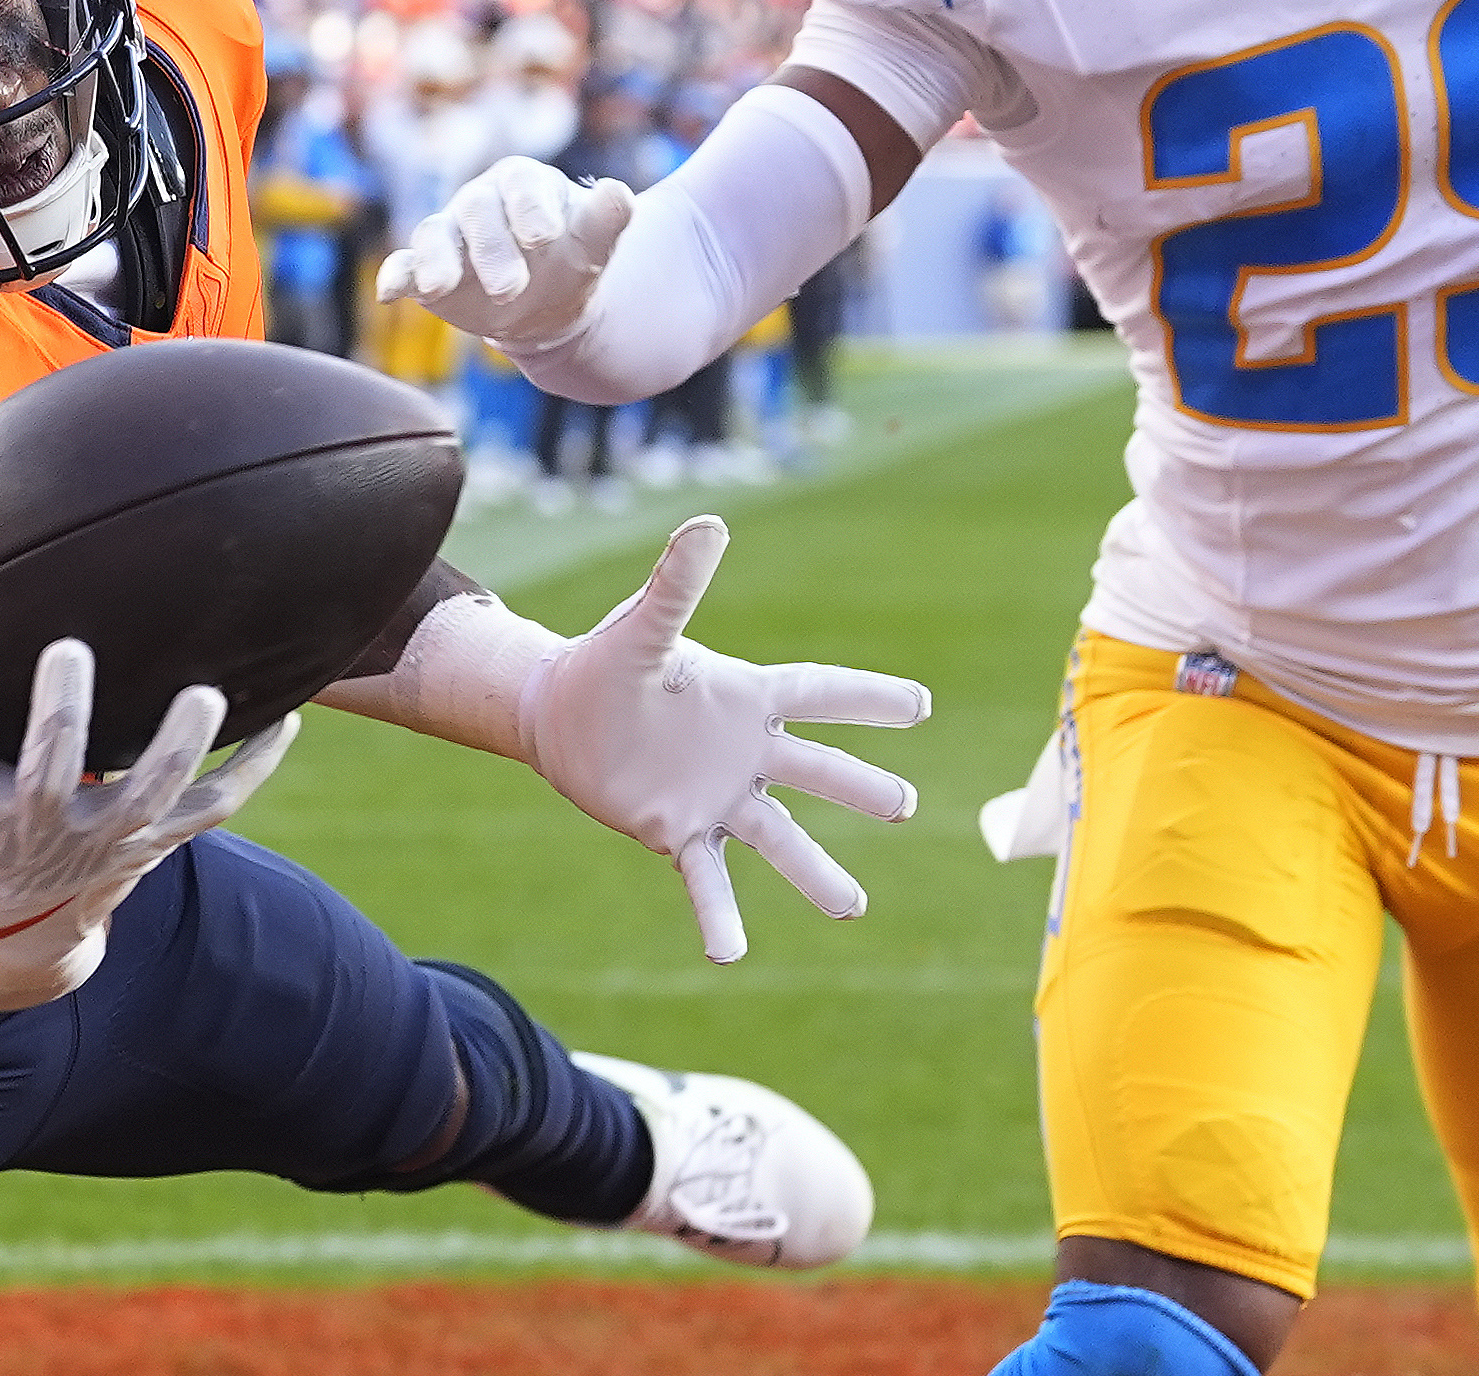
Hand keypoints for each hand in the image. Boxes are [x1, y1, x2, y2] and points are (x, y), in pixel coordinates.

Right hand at [0, 629, 297, 1013]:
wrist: (11, 936)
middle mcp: (41, 829)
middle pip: (52, 771)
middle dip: (62, 711)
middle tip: (68, 651)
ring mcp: (105, 840)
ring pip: (150, 794)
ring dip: (178, 745)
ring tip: (202, 694)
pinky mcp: (156, 843)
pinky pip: (216, 808)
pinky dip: (255, 768)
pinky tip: (287, 719)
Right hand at [375, 156, 632, 352]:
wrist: (547, 304)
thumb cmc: (571, 261)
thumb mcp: (594, 244)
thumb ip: (607, 220)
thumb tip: (620, 193)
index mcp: (523, 182)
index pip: (521, 183)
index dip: (530, 207)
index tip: (545, 237)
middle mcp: (480, 201)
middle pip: (477, 212)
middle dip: (491, 248)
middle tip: (511, 289)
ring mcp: (449, 234)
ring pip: (434, 234)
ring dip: (436, 261)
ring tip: (441, 288)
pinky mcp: (425, 270)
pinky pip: (403, 265)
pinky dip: (395, 275)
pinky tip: (389, 293)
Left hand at [525, 516, 929, 963]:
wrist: (557, 713)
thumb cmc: (606, 662)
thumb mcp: (641, 626)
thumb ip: (676, 584)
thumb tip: (709, 523)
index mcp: (744, 696)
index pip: (818, 693)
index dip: (868, 697)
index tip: (920, 704)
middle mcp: (743, 752)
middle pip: (816, 771)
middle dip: (860, 787)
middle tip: (906, 806)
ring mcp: (716, 797)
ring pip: (779, 840)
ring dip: (815, 873)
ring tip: (852, 908)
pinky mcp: (677, 832)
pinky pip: (707, 881)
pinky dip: (719, 918)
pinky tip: (729, 955)